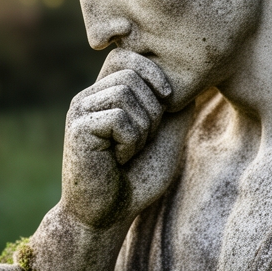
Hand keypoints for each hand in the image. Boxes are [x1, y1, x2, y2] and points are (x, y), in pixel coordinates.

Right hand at [61, 49, 194, 228]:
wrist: (109, 215)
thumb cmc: (138, 177)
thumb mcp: (166, 135)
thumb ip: (175, 106)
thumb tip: (192, 77)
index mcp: (105, 95)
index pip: (126, 55)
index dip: (152, 70)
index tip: (168, 98)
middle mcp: (89, 97)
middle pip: (132, 73)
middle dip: (153, 110)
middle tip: (140, 141)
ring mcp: (80, 111)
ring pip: (127, 94)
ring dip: (142, 129)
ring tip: (128, 152)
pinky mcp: (78, 128)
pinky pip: (120, 118)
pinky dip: (130, 143)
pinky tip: (117, 160)